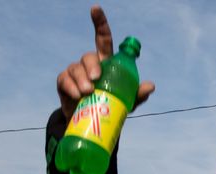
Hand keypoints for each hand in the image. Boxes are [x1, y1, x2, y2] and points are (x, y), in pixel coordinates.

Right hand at [56, 6, 154, 120]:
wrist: (92, 121)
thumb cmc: (112, 105)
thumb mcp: (128, 101)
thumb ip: (138, 94)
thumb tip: (150, 86)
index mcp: (106, 62)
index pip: (103, 39)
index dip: (100, 23)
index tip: (95, 9)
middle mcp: (90, 64)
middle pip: (89, 56)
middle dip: (92, 66)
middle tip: (96, 79)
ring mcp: (76, 72)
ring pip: (76, 68)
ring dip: (82, 79)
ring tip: (88, 92)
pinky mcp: (64, 83)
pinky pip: (65, 80)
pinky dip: (71, 87)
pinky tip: (77, 95)